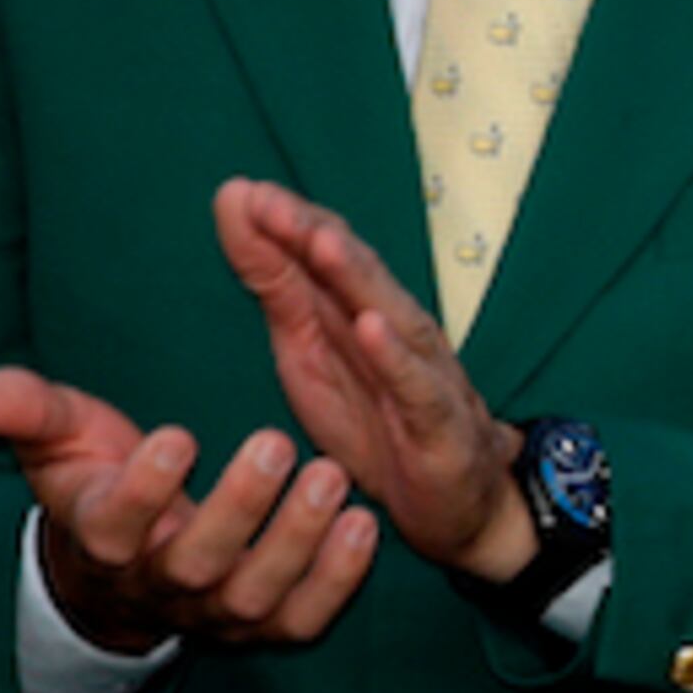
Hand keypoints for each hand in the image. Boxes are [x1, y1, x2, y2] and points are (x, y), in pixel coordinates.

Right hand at [0, 368, 377, 653]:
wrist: (135, 558)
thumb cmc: (103, 481)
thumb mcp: (63, 442)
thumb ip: (28, 412)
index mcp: (106, 539)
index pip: (115, 527)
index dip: (144, 488)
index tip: (177, 435)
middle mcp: (162, 585)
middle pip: (195, 565)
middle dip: (237, 509)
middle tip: (276, 443)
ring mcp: (218, 613)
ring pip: (254, 594)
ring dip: (297, 540)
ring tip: (333, 475)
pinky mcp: (270, 625)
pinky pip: (303, 619)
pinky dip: (338, 582)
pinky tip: (363, 526)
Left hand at [218, 178, 533, 581]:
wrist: (454, 500)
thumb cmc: (381, 421)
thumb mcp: (310, 355)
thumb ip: (282, 292)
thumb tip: (242, 227)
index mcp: (356, 313)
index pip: (322, 256)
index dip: (283, 226)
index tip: (237, 193)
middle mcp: (394, 331)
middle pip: (355, 274)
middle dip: (311, 234)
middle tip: (265, 201)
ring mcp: (422, 373)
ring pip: (390, 316)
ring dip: (356, 277)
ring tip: (320, 243)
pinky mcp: (440, 422)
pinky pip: (416, 386)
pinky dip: (394, 356)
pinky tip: (370, 328)